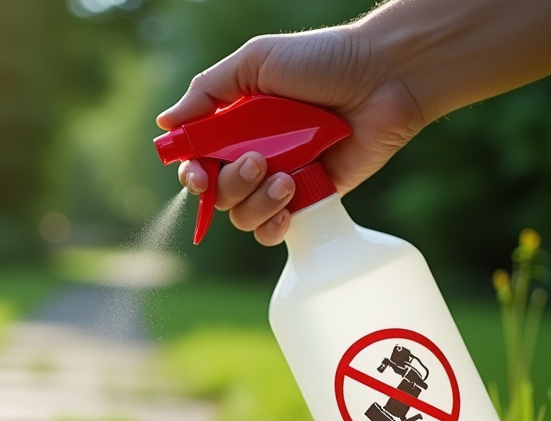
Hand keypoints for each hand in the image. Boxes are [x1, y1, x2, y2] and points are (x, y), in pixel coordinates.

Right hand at [157, 26, 425, 245]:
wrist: (384, 76)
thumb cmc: (323, 60)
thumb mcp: (256, 62)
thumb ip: (207, 91)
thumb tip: (165, 124)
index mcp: (236, 124)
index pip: (197, 161)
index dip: (192, 175)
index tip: (199, 174)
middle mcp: (255, 154)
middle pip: (216, 194)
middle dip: (228, 185)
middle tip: (257, 161)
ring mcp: (282, 179)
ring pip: (242, 215)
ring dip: (255, 203)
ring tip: (286, 180)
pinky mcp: (312, 199)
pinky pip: (275, 230)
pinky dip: (273, 226)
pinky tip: (288, 208)